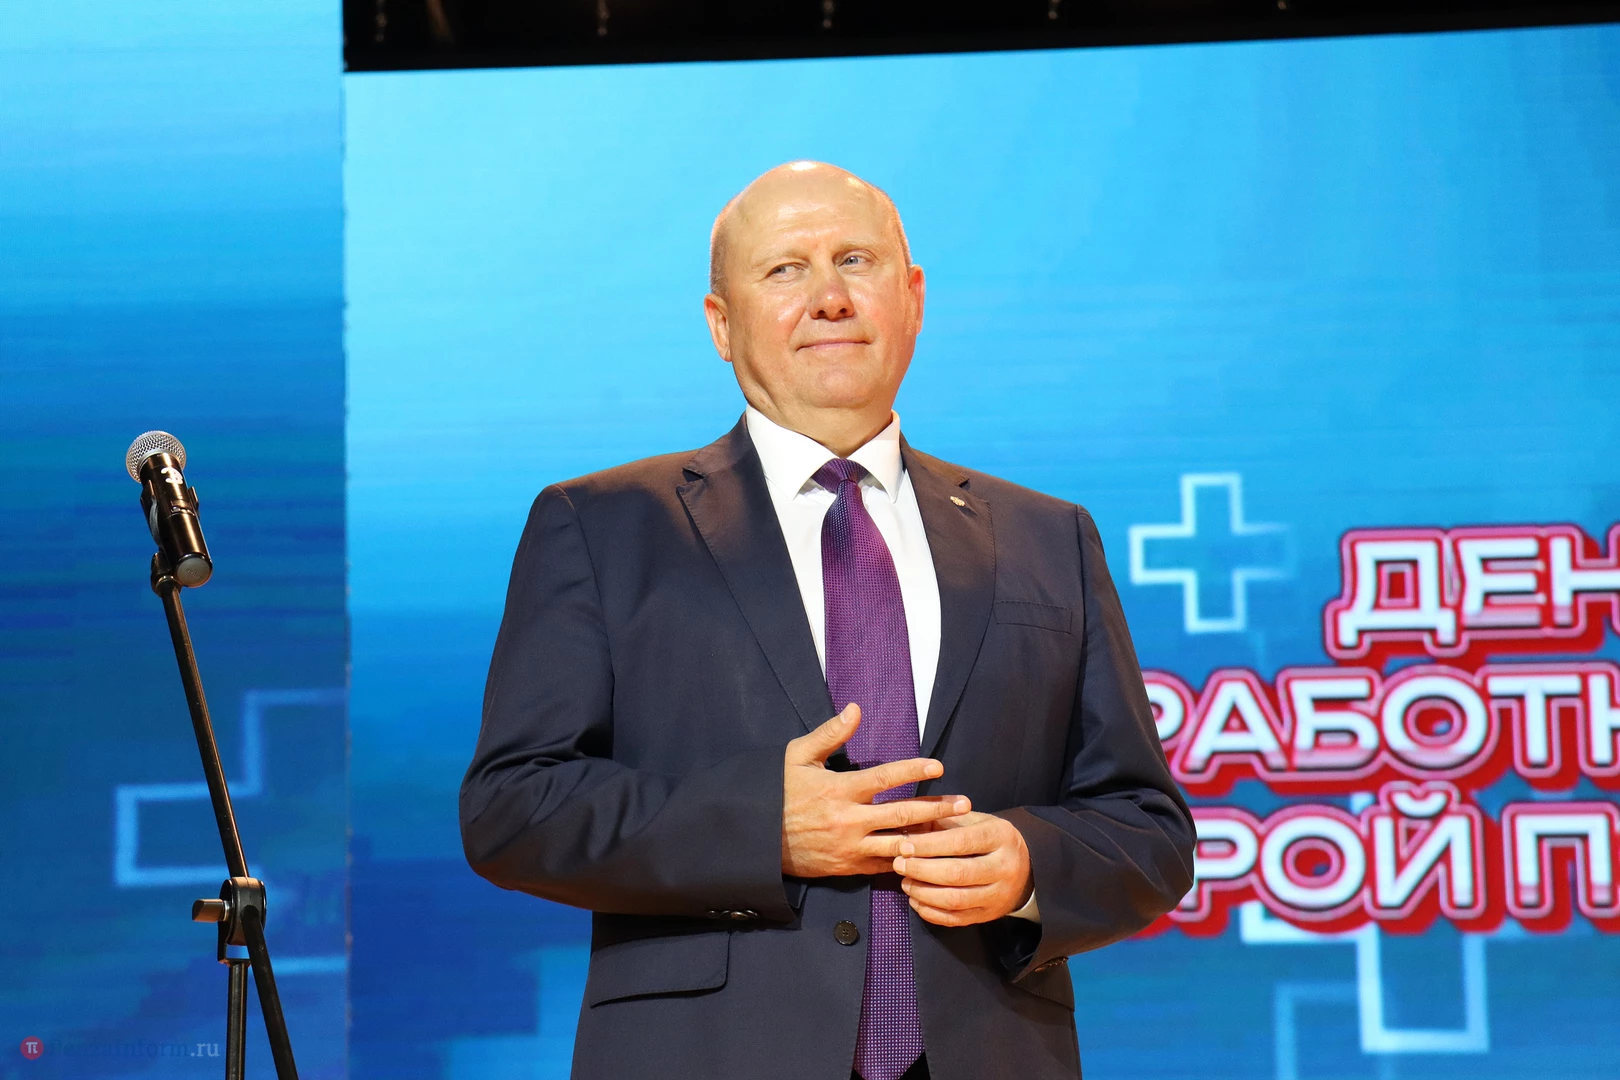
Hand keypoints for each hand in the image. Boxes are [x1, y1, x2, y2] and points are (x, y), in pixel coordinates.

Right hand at [783, 704, 972, 877]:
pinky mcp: (848, 867)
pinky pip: (884, 866)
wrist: (756, 838)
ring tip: (955, 831)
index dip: (914, 770)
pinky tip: (928, 855)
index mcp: (839, 790)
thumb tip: (855, 709)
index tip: (938, 765)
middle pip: (902, 814)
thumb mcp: (797, 756)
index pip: (885, 778)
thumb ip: (829, 734)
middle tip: (964, 803)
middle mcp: (849, 820)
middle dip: (936, 808)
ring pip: (899, 845)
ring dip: (928, 839)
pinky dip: (906, 860)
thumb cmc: (777, 791)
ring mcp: (850, 847)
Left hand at [892, 812, 1032, 926]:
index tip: (904, 845)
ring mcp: (998, 895)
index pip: (961, 842)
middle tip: (898, 864)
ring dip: (923, 893)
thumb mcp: (975, 821)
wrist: (1027, 868)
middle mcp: (1003, 868)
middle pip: (957, 873)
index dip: (929, 845)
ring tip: (905, 882)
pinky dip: (931, 912)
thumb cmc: (990, 839)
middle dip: (922, 870)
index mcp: (1000, 837)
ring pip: (955, 900)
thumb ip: (945, 821)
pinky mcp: (989, 915)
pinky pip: (956, 919)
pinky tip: (915, 900)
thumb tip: (909, 825)